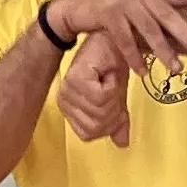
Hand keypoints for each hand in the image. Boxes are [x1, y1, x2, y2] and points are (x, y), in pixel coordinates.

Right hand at [46, 0, 186, 72]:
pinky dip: (134, 58)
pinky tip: (142, 72)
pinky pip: (125, 41)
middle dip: (183, 30)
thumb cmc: (110, 3)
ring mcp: (125, 5)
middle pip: (167, 14)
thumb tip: (184, 22)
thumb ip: (158, 8)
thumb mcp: (137, 0)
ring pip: (148, 30)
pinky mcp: (108, 17)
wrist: (75, 2)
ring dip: (162, 51)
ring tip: (175, 68)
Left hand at [58, 32, 133, 146]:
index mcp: (70, 111)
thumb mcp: (117, 100)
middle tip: (114, 87)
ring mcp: (67, 91)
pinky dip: (112, 84)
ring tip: (110, 78)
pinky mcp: (75, 80)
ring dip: (115, 95)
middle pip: (97, 125)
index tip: (114, 102)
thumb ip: (117, 122)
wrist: (114, 43)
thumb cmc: (113, 68)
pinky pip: (102, 97)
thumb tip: (123, 144)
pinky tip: (108, 72)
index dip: (109, 123)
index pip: (90, 135)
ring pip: (101, 111)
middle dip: (114, 109)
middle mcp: (64, 103)